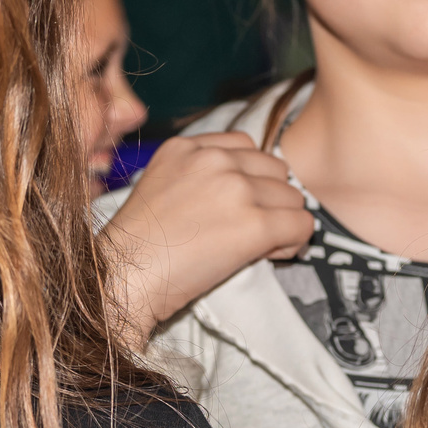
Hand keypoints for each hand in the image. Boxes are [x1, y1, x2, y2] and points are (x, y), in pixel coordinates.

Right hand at [102, 133, 311, 341]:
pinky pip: (302, 225)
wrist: (124, 280)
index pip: (247, 147)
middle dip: (269, 200)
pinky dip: (293, 243)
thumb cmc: (136, 249)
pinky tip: (270, 255)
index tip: (236, 206)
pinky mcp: (255, 223)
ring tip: (258, 246)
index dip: (249, 179)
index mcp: (186, 147)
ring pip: (293, 198)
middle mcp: (214, 159)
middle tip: (250, 231)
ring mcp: (237, 189)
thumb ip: (198, 177)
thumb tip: (243, 193)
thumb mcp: (160, 188)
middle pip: (276, 170)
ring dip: (283, 222)